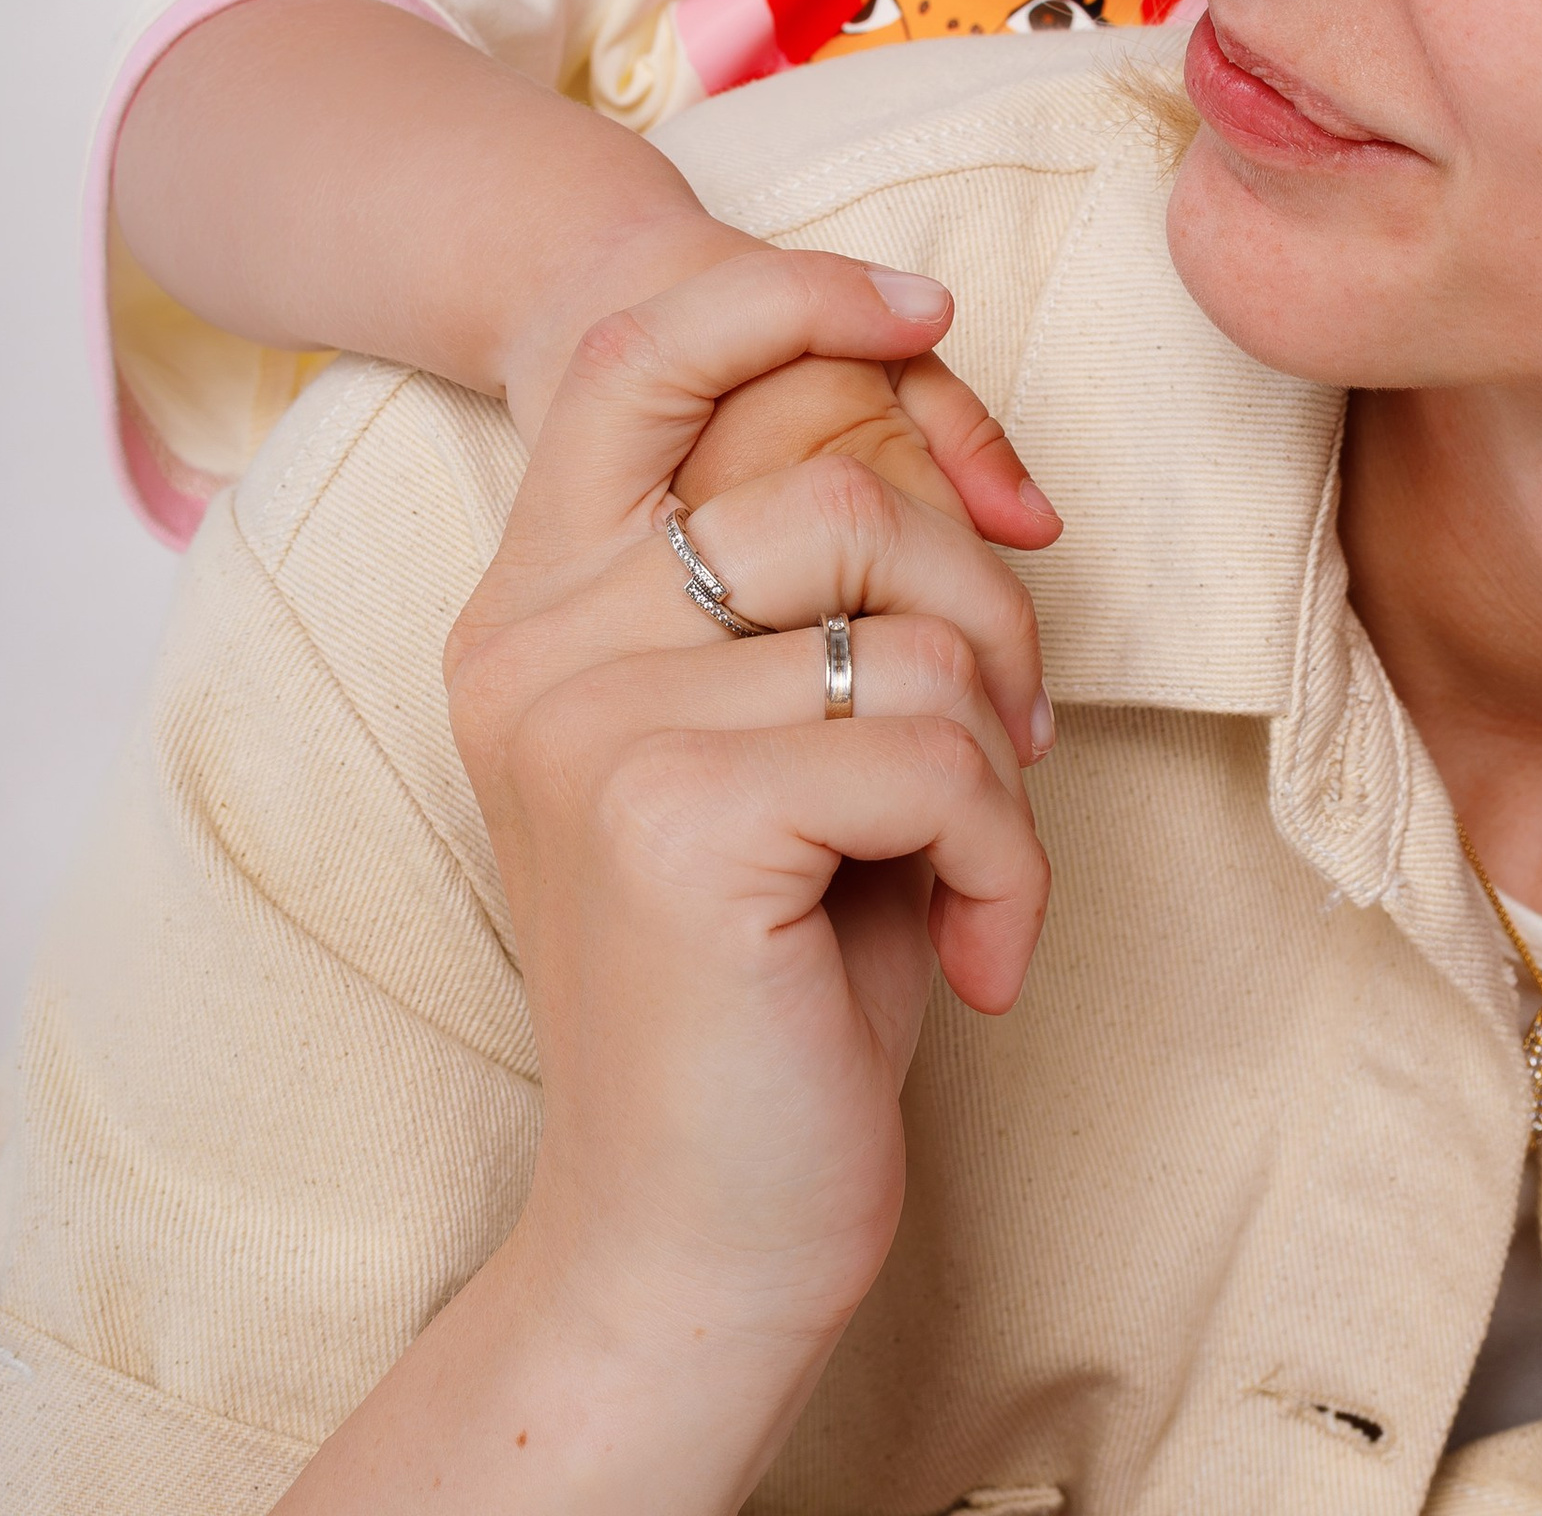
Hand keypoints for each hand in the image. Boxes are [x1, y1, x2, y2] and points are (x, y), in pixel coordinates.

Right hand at [430, 254, 1053, 1504]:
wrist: (697, 1245)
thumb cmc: (775, 989)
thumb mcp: (787, 742)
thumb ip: (822, 584)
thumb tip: (963, 441)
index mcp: (538, 606)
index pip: (646, 349)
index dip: (799, 295)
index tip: (932, 318)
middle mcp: (533, 644)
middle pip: (838, 478)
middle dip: (981, 602)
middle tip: (1008, 745)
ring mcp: (588, 726)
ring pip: (902, 615)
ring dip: (999, 743)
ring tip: (980, 858)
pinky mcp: (673, 820)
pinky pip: (931, 750)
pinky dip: (1006, 856)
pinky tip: (979, 955)